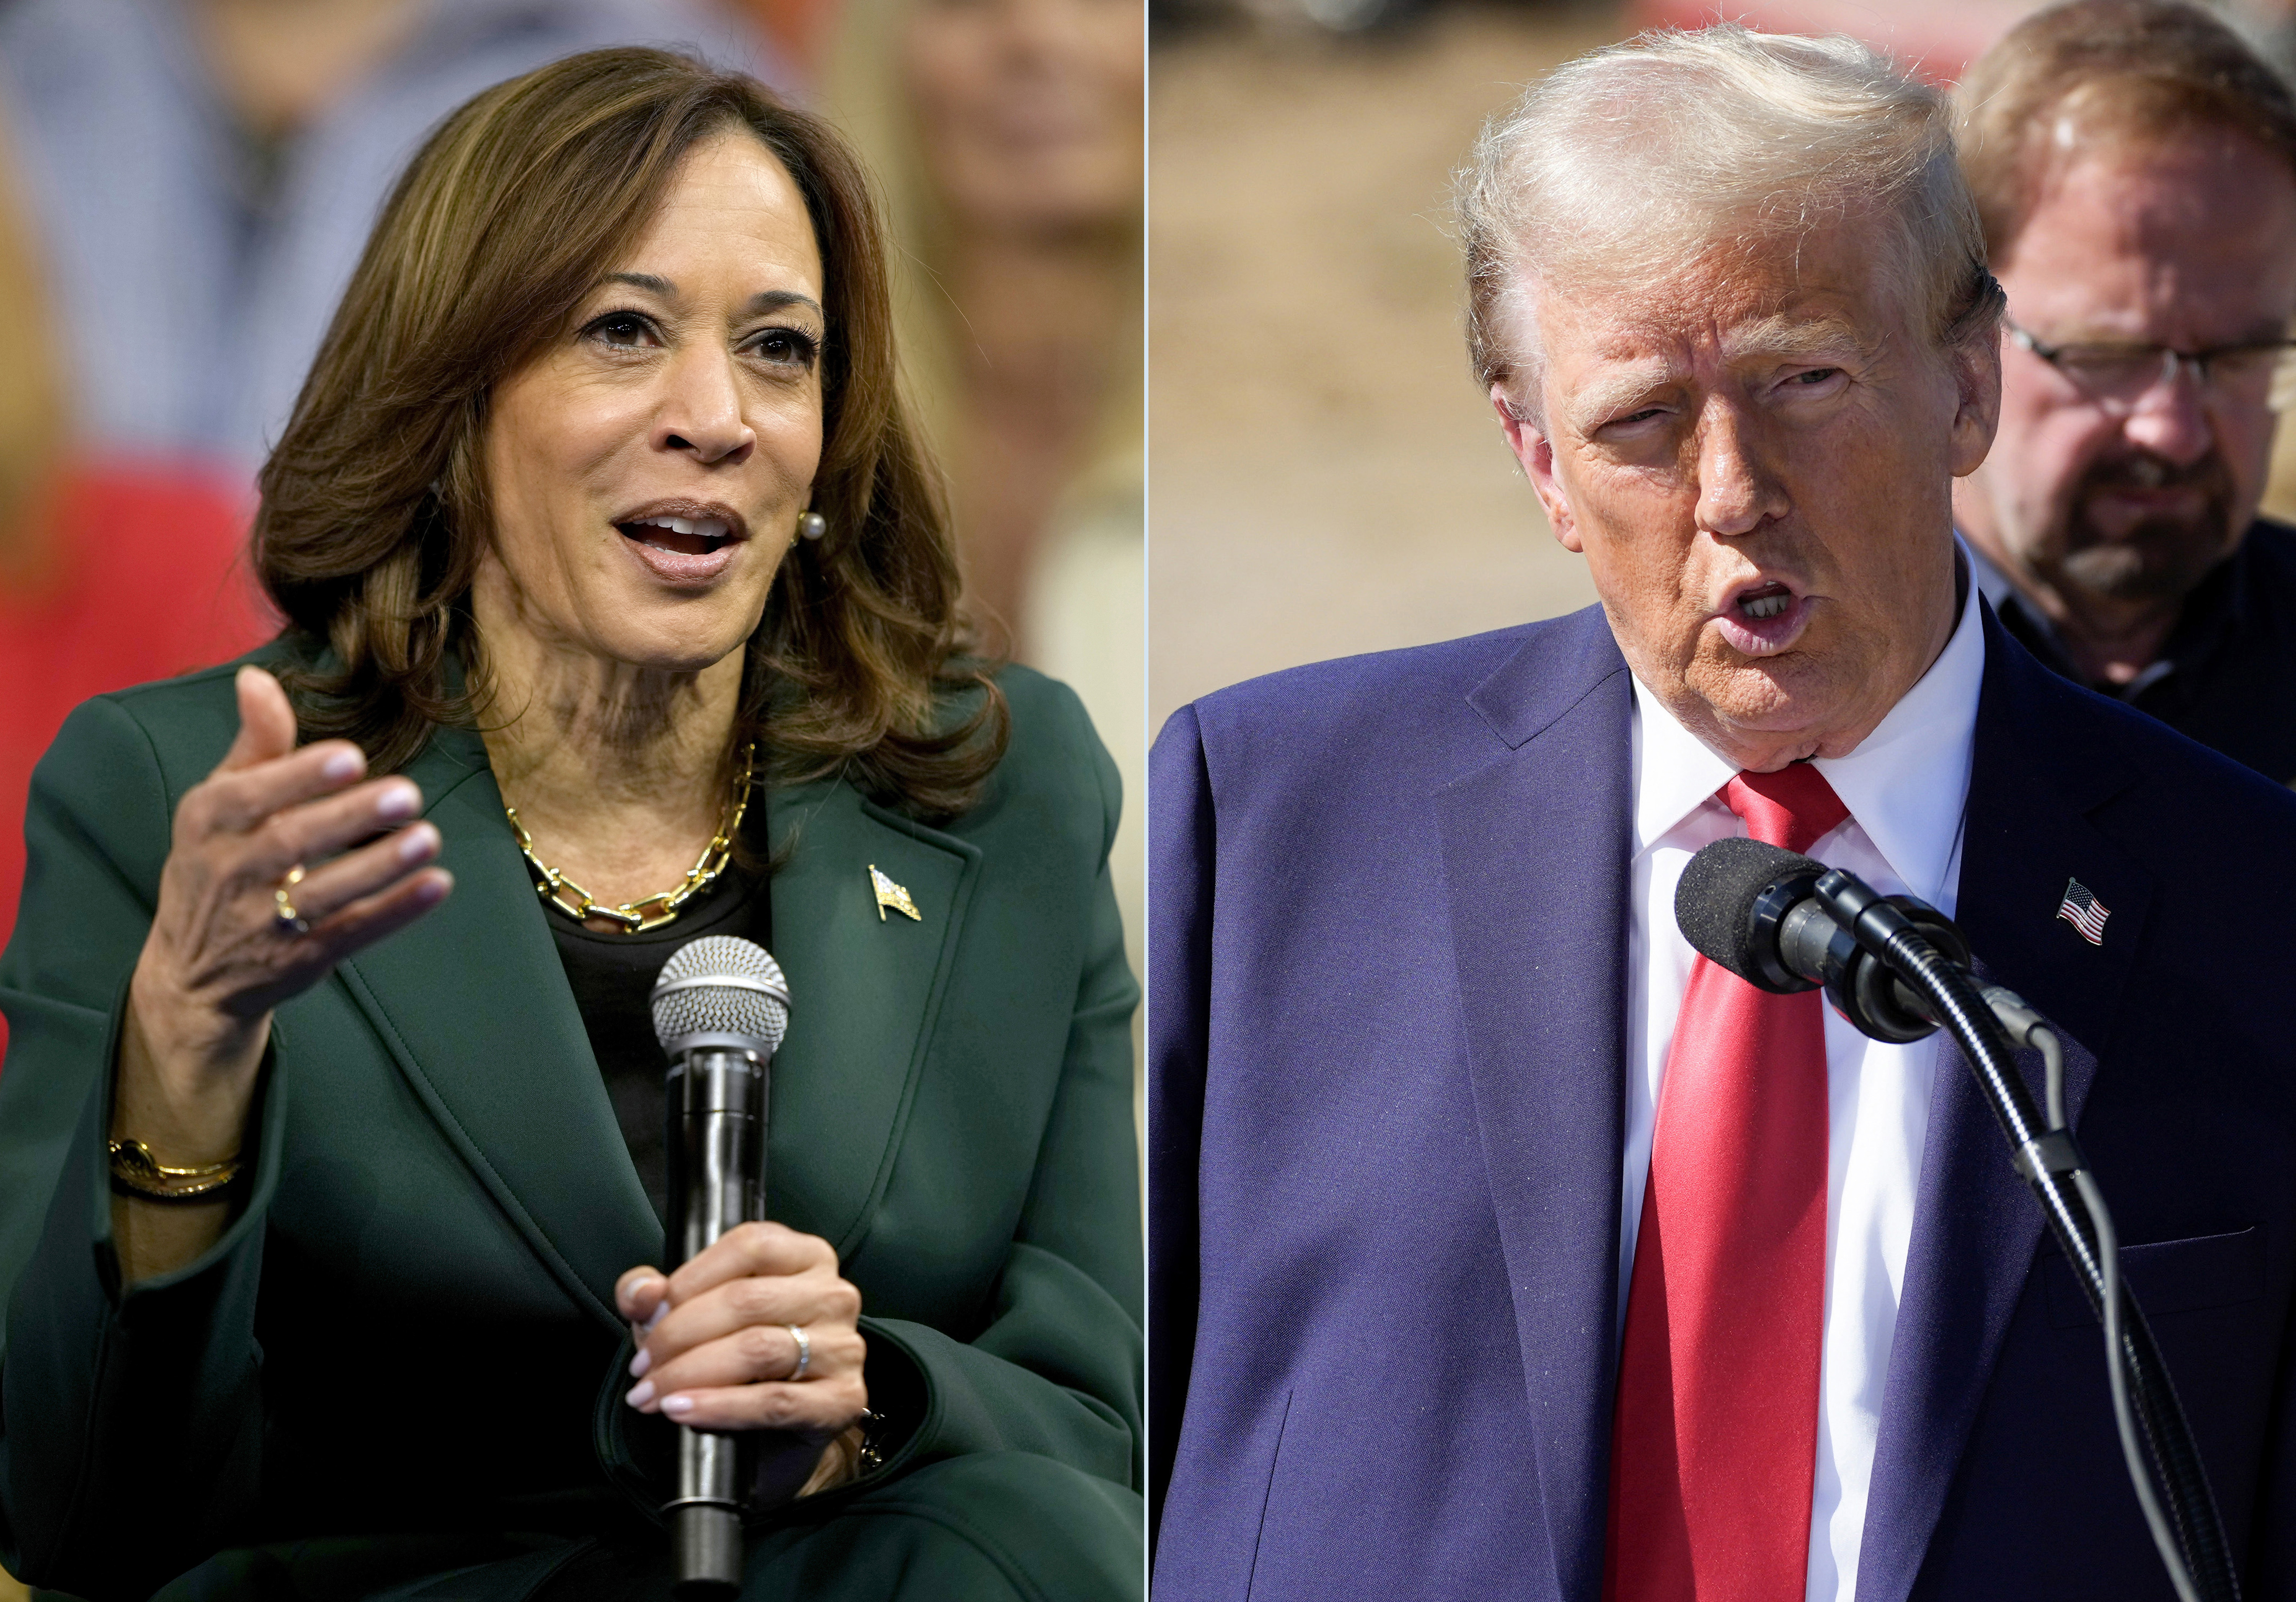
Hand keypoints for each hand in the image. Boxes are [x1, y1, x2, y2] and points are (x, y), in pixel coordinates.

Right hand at [119, 665, 451, 1164]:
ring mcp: (262, 923)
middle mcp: (228, 873)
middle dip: (350, 818)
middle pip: (291, 843)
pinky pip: (351, 933)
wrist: (191, 975)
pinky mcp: (298, 960)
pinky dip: (395, 912)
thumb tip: (257, 678)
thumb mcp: (221, 803)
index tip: (351, 757)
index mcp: (207, 823)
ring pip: (323, 893)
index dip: (298, 776)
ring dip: (380, 867)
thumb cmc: (218, 863)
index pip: (246, 795)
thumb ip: (255, 744)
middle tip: (407, 794)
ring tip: (428, 837)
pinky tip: (438, 886)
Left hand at [617, 1222, 868, 1504]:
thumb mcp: (688, 1317)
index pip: (748, 1247)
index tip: (647, 1316)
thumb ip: (654, 1294)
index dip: (689, 1280)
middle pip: (748, 1300)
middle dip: (679, 1335)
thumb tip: (643, 1292)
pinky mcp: (842, 1399)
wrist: (771, 1439)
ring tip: (653, 1395)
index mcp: (805, 1257)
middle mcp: (833, 1294)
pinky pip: (775, 1401)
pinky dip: (721, 1407)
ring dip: (691, 1374)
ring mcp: (844, 1346)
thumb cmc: (735, 1363)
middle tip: (642, 1368)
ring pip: (758, 1349)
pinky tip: (684, 1410)